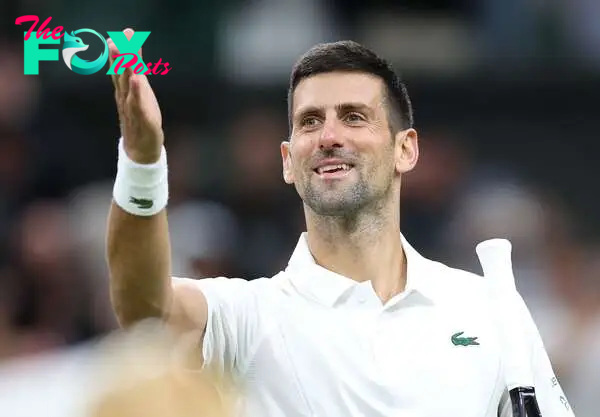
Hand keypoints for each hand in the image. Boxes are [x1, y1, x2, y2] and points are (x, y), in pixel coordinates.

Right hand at [108, 28, 163, 163]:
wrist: (141, 150)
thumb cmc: (140, 121)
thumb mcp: (139, 96)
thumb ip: (135, 78)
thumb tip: (133, 60)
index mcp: (125, 91)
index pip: (121, 68)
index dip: (122, 52)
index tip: (122, 34)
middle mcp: (125, 97)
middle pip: (121, 73)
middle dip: (120, 55)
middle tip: (118, 37)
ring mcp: (132, 107)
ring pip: (127, 85)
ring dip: (125, 68)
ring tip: (125, 52)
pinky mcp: (142, 118)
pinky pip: (137, 103)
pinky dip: (136, 91)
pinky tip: (137, 78)